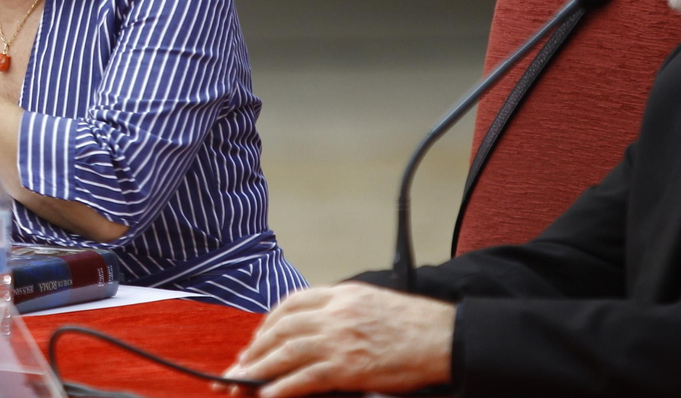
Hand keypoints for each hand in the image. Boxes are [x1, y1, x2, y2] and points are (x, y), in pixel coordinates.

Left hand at [215, 283, 454, 397]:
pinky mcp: (347, 367)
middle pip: (280, 329)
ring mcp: (338, 340)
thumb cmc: (413, 324)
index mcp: (339, 294)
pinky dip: (281, 387)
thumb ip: (341, 310)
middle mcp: (333, 313)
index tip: (257, 339)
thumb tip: (316, 327)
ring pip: (285, 353)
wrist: (444, 338)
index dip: (268, 323)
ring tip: (239, 383)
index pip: (290, 304)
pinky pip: (304, 378)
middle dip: (253, 349)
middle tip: (236, 366)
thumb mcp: (371, 302)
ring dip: (257, 370)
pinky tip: (267, 396)